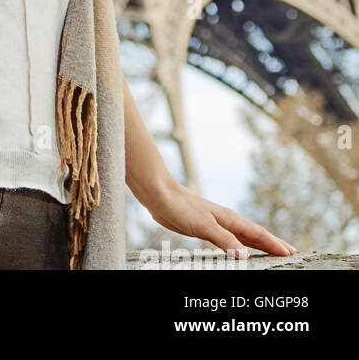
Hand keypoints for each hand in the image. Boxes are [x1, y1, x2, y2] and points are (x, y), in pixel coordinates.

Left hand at [146, 179, 295, 259]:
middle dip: (272, 243)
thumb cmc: (181, 207)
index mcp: (230, 219)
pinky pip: (231, 239)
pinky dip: (241, 245)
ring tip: (273, 251)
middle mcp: (227, 221)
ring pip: (244, 236)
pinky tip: (241, 250)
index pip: (257, 234)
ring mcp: (218, 224)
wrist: (160, 196)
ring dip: (259, 244)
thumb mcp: (204, 226)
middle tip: (290, 252)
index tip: (291, 252)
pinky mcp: (207, 228)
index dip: (274, 244)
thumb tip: (245, 256)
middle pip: (255, 234)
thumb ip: (225, 240)